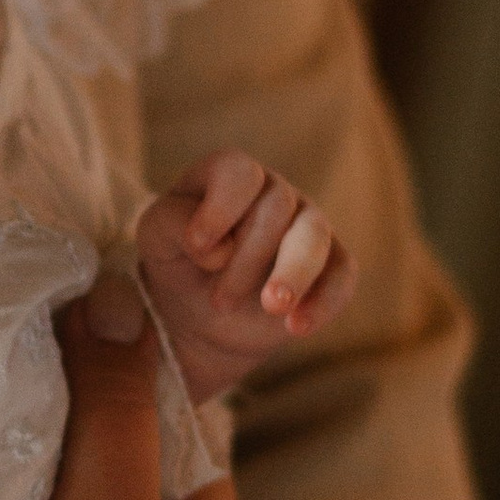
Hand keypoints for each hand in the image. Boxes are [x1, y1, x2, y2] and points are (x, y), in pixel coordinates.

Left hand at [136, 155, 357, 404]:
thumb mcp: (156, 239)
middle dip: (246, 258)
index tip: (198, 247)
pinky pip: (343, 276)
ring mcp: (307, 227)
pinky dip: (323, 302)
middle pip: (277, 207)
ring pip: (315, 236)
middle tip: (218, 301)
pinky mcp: (330, 267)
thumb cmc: (177, 263)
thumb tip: (217, 246)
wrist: (198, 317)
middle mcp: (275, 193)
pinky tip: (297, 327)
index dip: (221, 207)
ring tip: (271, 307)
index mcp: (230, 177)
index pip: (239, 172)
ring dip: (292, 273)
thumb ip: (172, 224)